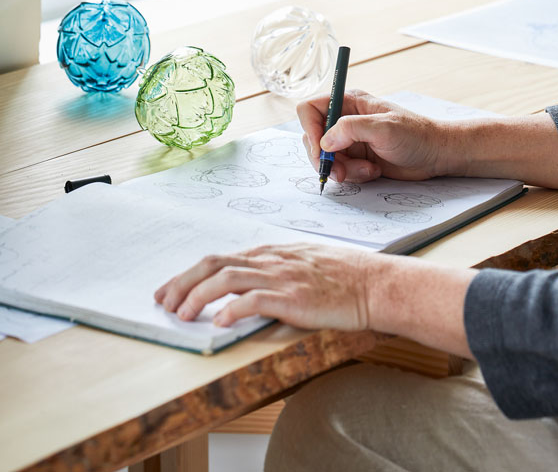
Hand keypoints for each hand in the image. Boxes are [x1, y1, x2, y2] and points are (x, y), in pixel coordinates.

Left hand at [154, 243, 372, 330]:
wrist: (375, 283)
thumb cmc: (345, 276)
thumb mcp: (304, 263)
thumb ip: (277, 268)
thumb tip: (249, 282)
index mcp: (272, 253)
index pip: (221, 259)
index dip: (190, 274)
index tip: (171, 290)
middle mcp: (272, 260)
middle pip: (215, 263)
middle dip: (183, 282)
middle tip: (163, 302)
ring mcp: (282, 277)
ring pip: (227, 278)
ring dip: (198, 296)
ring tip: (182, 314)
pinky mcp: (294, 298)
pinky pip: (255, 300)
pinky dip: (232, 310)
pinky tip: (218, 323)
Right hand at [297, 89, 456, 183]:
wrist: (435, 155)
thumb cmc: (415, 134)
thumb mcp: (384, 128)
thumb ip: (351, 129)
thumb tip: (324, 142)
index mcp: (349, 102)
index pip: (311, 109)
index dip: (309, 128)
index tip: (321, 151)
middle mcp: (345, 120)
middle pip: (313, 138)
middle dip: (325, 158)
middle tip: (340, 172)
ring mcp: (350, 140)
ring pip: (326, 158)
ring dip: (343, 170)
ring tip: (368, 170)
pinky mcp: (356, 158)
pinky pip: (341, 170)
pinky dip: (354, 175)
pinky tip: (374, 171)